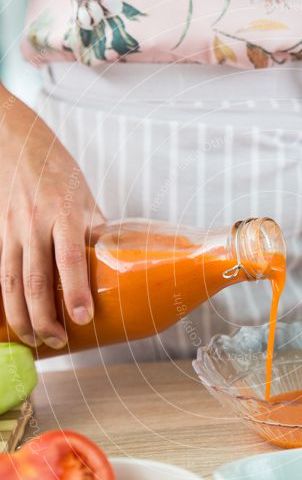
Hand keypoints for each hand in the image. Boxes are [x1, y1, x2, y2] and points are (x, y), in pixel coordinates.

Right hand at [0, 87, 102, 349]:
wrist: (11, 137)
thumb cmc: (54, 167)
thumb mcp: (84, 195)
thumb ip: (94, 230)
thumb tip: (114, 263)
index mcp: (64, 213)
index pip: (69, 259)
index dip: (75, 291)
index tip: (83, 317)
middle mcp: (34, 223)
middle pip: (35, 281)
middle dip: (45, 318)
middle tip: (59, 342)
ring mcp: (9, 229)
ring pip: (10, 282)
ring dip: (22, 316)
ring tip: (34, 340)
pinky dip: (3, 298)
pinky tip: (11, 317)